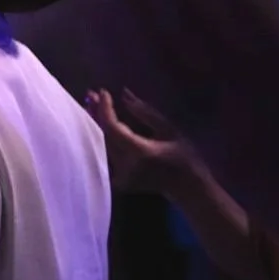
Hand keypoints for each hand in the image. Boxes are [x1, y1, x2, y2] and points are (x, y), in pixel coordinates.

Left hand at [85, 87, 204, 194]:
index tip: (103, 92)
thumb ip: (145, 112)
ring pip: (100, 146)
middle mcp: (126, 165)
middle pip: (102, 136)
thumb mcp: (168, 129)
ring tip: (91, 106)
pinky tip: (95, 126)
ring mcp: (120, 176)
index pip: (112, 128)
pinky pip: (103, 156)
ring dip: (95, 125)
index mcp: (140, 152)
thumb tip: (124, 94)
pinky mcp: (118, 181)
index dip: (105, 109)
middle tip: (91, 95)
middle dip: (96, 113)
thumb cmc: (183, 156)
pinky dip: (99, 139)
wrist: (187, 187)